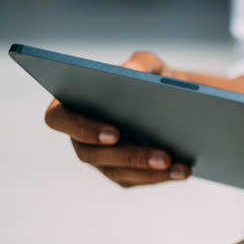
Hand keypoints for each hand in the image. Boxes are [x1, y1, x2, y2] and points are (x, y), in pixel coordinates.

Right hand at [44, 52, 190, 186]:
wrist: (168, 98)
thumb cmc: (148, 77)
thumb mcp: (147, 63)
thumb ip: (139, 63)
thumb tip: (136, 73)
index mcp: (72, 105)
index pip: (60, 119)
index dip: (83, 128)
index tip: (115, 133)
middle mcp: (79, 136)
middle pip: (93, 154)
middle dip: (131, 156)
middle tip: (163, 157)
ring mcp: (99, 158)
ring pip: (118, 172)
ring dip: (151, 172)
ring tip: (181, 168)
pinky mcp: (121, 173)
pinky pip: (137, 180)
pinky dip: (161, 177)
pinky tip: (183, 171)